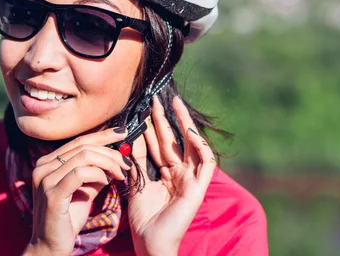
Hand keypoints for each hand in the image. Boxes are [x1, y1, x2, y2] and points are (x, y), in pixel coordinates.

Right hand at [23, 127, 131, 255]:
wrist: (51, 246)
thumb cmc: (68, 218)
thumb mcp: (85, 189)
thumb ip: (96, 172)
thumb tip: (116, 155)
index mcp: (47, 162)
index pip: (78, 141)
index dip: (102, 135)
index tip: (122, 133)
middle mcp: (42, 166)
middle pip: (83, 146)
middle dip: (110, 151)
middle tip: (126, 161)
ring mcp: (44, 178)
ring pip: (83, 156)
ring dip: (108, 163)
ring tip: (120, 173)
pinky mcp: (51, 193)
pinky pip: (80, 173)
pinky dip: (98, 175)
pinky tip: (106, 182)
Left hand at [127, 96, 215, 255]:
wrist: (149, 240)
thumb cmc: (143, 216)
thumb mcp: (137, 180)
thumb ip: (138, 157)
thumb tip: (134, 133)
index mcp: (167, 174)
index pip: (161, 145)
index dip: (154, 128)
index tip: (144, 110)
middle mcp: (181, 174)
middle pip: (175, 141)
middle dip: (167, 119)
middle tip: (158, 99)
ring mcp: (191, 180)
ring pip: (192, 146)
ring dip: (184, 124)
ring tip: (175, 105)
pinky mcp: (199, 188)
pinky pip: (206, 163)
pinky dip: (200, 146)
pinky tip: (189, 131)